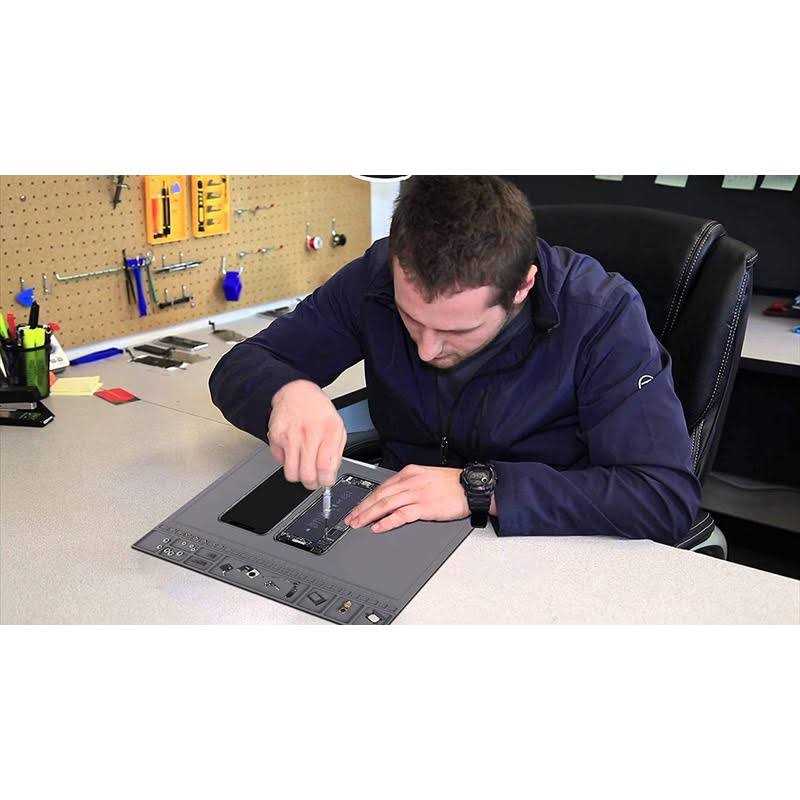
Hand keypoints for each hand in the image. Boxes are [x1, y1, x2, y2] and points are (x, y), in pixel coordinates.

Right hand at [268, 379, 345, 489]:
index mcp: (328, 432)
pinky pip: (280, 462)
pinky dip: (286, 462)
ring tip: (303, 468)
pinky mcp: (276, 437)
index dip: (325, 481)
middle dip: (311, 483)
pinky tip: (293, 452)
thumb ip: (336, 452)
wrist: (297, 393)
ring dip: (298, 476)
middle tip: (314, 480)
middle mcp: (309, 434)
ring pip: (291, 473)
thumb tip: (330, 474)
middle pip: (307, 475)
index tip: (325, 481)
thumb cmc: (319, 411)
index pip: (325, 468)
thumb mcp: (337, 427)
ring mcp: (290, 436)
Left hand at [343, 464, 469, 533]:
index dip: (366, 498)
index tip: (357, 507)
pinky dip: (387, 522)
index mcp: (409, 473)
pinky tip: (378, 527)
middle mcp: (410, 481)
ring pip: (385, 504)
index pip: (382, 486)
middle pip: (379, 495)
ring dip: (369, 515)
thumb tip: (392, 495)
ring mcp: (417, 494)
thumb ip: (409, 484)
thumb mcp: (426, 476)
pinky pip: (401, 515)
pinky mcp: (425, 507)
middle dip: (362, 508)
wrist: (471, 487)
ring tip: (358, 524)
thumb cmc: (452, 484)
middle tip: (351, 518)